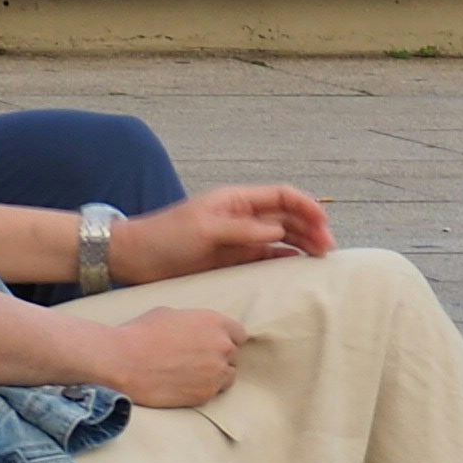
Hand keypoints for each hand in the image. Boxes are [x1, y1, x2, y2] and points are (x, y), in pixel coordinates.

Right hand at [92, 307, 244, 407]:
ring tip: (193, 375)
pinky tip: (185, 386)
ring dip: (216, 376)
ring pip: (228, 377)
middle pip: (234, 356)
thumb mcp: (171, 314)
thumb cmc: (141, 333)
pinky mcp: (204, 395)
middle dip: (220, 357)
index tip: (214, 344)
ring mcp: (215, 372)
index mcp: (215, 322)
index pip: (239, 334)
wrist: (123, 362)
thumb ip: (194, 323)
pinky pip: (214, 393)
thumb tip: (197, 331)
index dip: (226, 339)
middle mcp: (221, 347)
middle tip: (199, 361)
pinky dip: (203, 390)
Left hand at [117, 185, 334, 281]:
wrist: (135, 258)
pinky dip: (282, 260)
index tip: (324, 221)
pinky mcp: (230, 259)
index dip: (305, 206)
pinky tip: (296, 266)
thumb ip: (241, 230)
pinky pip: (263, 257)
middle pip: (285, 217)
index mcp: (235, 200)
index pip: (280, 196)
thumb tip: (277, 230)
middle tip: (328, 248)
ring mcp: (237, 238)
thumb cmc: (166, 237)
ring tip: (319, 257)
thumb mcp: (204, 229)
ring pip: (279, 237)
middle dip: (309, 227)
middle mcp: (240, 216)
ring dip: (300, 244)